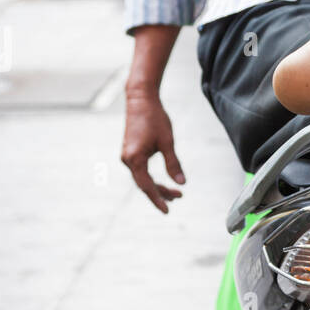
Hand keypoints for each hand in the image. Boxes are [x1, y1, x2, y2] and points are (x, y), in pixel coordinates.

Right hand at [121, 87, 184, 213]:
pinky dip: (151, 178)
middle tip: (179, 198)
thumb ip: (174, 164)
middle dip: (160, 194)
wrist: (140, 99)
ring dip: (157, 186)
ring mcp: (127, 156)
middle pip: (143, 185)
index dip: (158, 199)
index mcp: (135, 159)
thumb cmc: (155, 118)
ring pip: (142, 178)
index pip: (146, 186)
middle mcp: (127, 159)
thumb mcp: (168, 142)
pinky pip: (140, 171)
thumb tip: (182, 183)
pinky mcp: (129, 152)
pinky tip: (162, 181)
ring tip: (175, 193)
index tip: (167, 210)